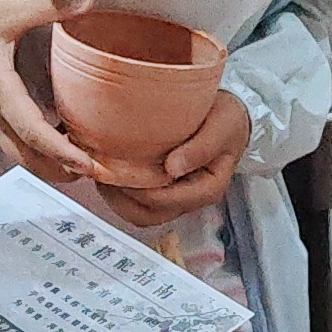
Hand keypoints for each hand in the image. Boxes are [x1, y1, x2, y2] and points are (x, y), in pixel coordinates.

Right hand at [0, 0, 112, 194]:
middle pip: (29, 160)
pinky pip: (11, 146)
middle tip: (95, 171)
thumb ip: (46, 7)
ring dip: (49, 166)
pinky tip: (57, 140)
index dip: (64, 152)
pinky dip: (36, 152)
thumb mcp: (2, 12)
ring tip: (81, 161)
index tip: (90, 165)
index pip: (35, 132)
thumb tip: (88, 4)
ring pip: (19, 158)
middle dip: (62, 171)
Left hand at [96, 89, 247, 229]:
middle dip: (123, 199)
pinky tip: (111, 171)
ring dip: (118, 198)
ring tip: (103, 173)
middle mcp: (190, 198)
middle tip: (104, 174)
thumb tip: (173, 168)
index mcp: (208, 188)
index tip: (123, 171)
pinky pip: (138, 202)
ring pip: (140, 213)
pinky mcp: (164, 189)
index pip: (169, 201)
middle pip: (150, 215)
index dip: (142, 190)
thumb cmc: (227, 119)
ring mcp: (175, 196)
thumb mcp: (222, 127)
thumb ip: (202, 148)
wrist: (228, 116)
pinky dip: (121, 192)